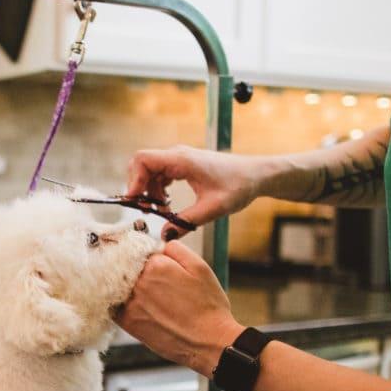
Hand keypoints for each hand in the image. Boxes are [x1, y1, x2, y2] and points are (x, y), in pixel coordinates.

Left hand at [115, 241, 243, 376]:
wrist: (208, 343)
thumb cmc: (208, 307)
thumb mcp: (200, 268)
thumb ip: (176, 249)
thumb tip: (159, 243)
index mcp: (156, 265)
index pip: (138, 249)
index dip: (144, 254)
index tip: (146, 259)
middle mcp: (139, 282)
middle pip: (126, 266)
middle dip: (133, 268)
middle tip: (150, 279)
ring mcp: (131, 303)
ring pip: (118, 285)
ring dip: (124, 284)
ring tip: (146, 293)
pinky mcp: (128, 322)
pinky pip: (114, 305)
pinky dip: (119, 302)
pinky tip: (133, 304)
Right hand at [124, 146, 260, 239]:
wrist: (256, 175)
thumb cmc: (239, 186)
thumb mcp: (213, 209)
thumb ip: (187, 222)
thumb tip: (165, 235)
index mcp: (181, 160)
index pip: (143, 160)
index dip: (133, 180)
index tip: (135, 202)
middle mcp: (177, 155)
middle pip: (142, 165)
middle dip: (138, 188)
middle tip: (146, 210)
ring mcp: (179, 159)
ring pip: (149, 172)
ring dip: (149, 192)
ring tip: (161, 212)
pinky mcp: (183, 166)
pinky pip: (160, 175)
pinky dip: (158, 190)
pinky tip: (168, 205)